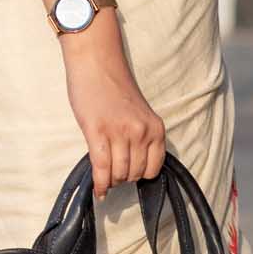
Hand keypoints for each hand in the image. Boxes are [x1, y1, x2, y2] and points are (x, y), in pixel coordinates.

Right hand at [63, 35, 166, 198]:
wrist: (97, 63)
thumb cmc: (114, 88)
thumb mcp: (139, 114)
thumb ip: (141, 138)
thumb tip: (132, 167)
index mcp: (155, 128)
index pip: (153, 169)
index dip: (139, 175)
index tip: (130, 173)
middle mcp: (141, 132)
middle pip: (134, 173)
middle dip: (123, 178)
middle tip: (113, 172)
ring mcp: (120, 132)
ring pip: (118, 173)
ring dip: (111, 180)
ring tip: (104, 175)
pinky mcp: (97, 132)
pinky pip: (101, 168)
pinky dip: (100, 183)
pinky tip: (98, 190)